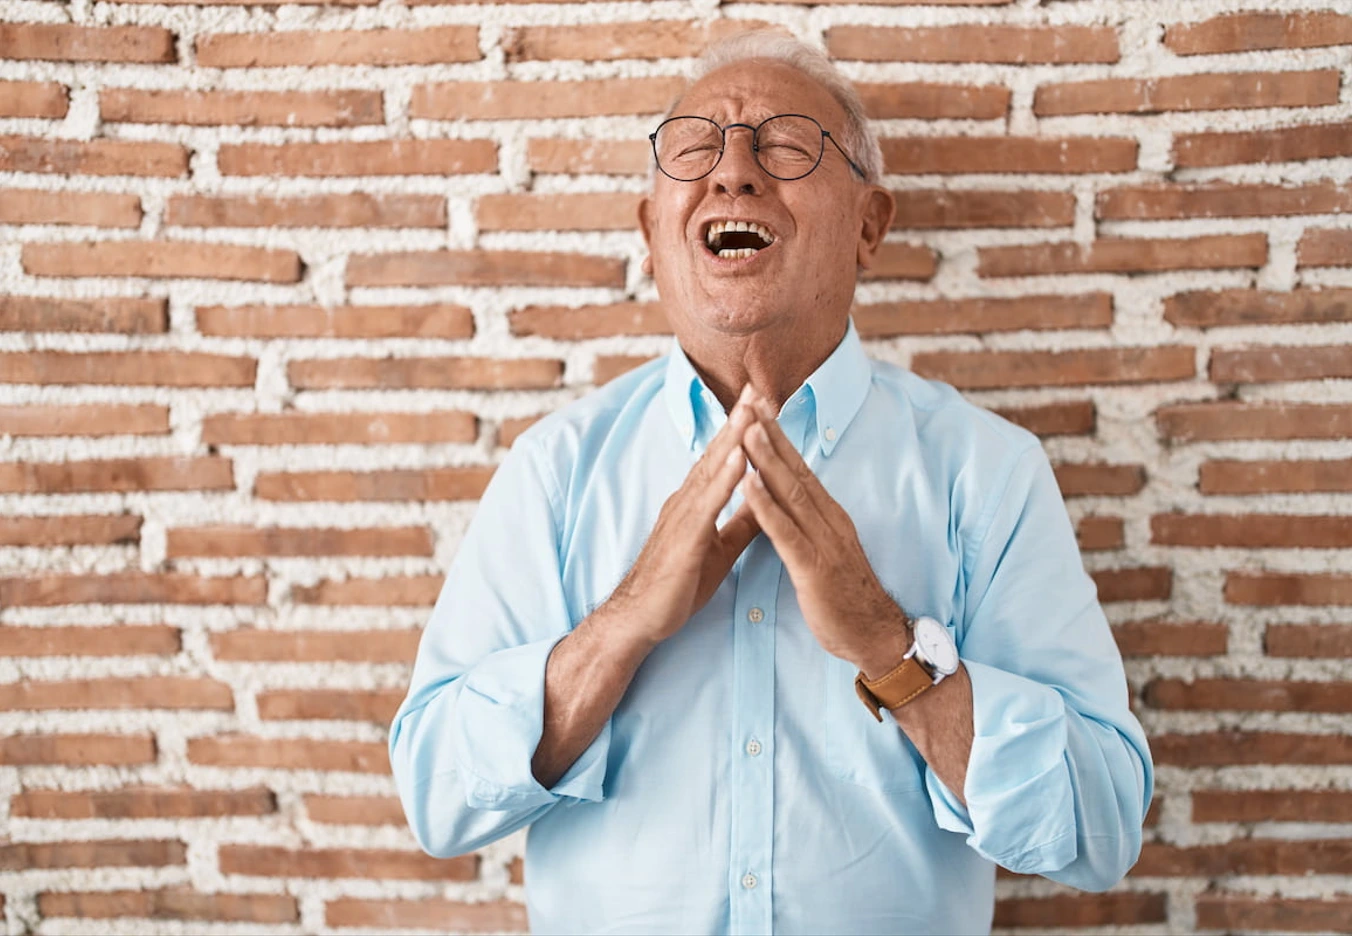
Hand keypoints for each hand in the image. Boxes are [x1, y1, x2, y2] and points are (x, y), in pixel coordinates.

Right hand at [610, 385, 761, 648]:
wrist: (638, 619)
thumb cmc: (674, 586)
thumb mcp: (718, 549)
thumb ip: (739, 524)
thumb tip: (764, 501)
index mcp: (695, 504)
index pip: (721, 459)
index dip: (741, 430)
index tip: (760, 402)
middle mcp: (687, 501)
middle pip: (717, 452)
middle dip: (739, 419)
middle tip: (758, 386)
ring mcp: (684, 516)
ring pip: (712, 469)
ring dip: (733, 437)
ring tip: (752, 408)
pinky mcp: (685, 537)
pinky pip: (708, 503)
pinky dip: (725, 477)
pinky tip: (740, 457)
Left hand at [738, 388, 909, 678]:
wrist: (874, 635)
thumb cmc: (845, 596)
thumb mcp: (825, 551)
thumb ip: (807, 524)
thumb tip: (787, 500)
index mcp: (828, 516)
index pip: (800, 469)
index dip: (778, 437)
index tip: (758, 408)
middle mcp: (828, 520)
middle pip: (794, 470)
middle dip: (770, 434)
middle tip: (749, 401)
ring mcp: (823, 542)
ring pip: (790, 493)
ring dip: (766, 460)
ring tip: (745, 430)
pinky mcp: (813, 567)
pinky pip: (786, 532)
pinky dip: (766, 507)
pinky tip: (748, 486)